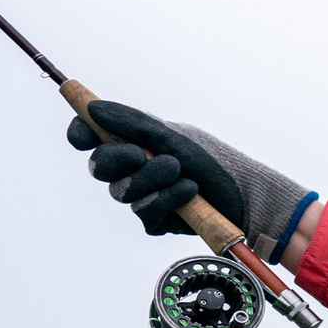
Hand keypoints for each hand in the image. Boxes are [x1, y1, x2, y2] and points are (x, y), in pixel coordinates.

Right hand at [68, 101, 312, 255]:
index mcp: (134, 142)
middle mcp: (134, 169)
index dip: (81, 133)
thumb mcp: (172, 136)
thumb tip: (92, 107)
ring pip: (122, 191)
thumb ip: (132, 122)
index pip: (91, 136)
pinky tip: (190, 193)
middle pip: (99, 166)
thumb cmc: (212, 160)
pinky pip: (144, 212)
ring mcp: (142, 196)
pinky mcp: (155, 221)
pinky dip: (168, 199)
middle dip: (119, 159)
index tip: (84, 135)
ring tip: (182, 172)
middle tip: (143, 154)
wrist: (246, 194)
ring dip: (153, 179)